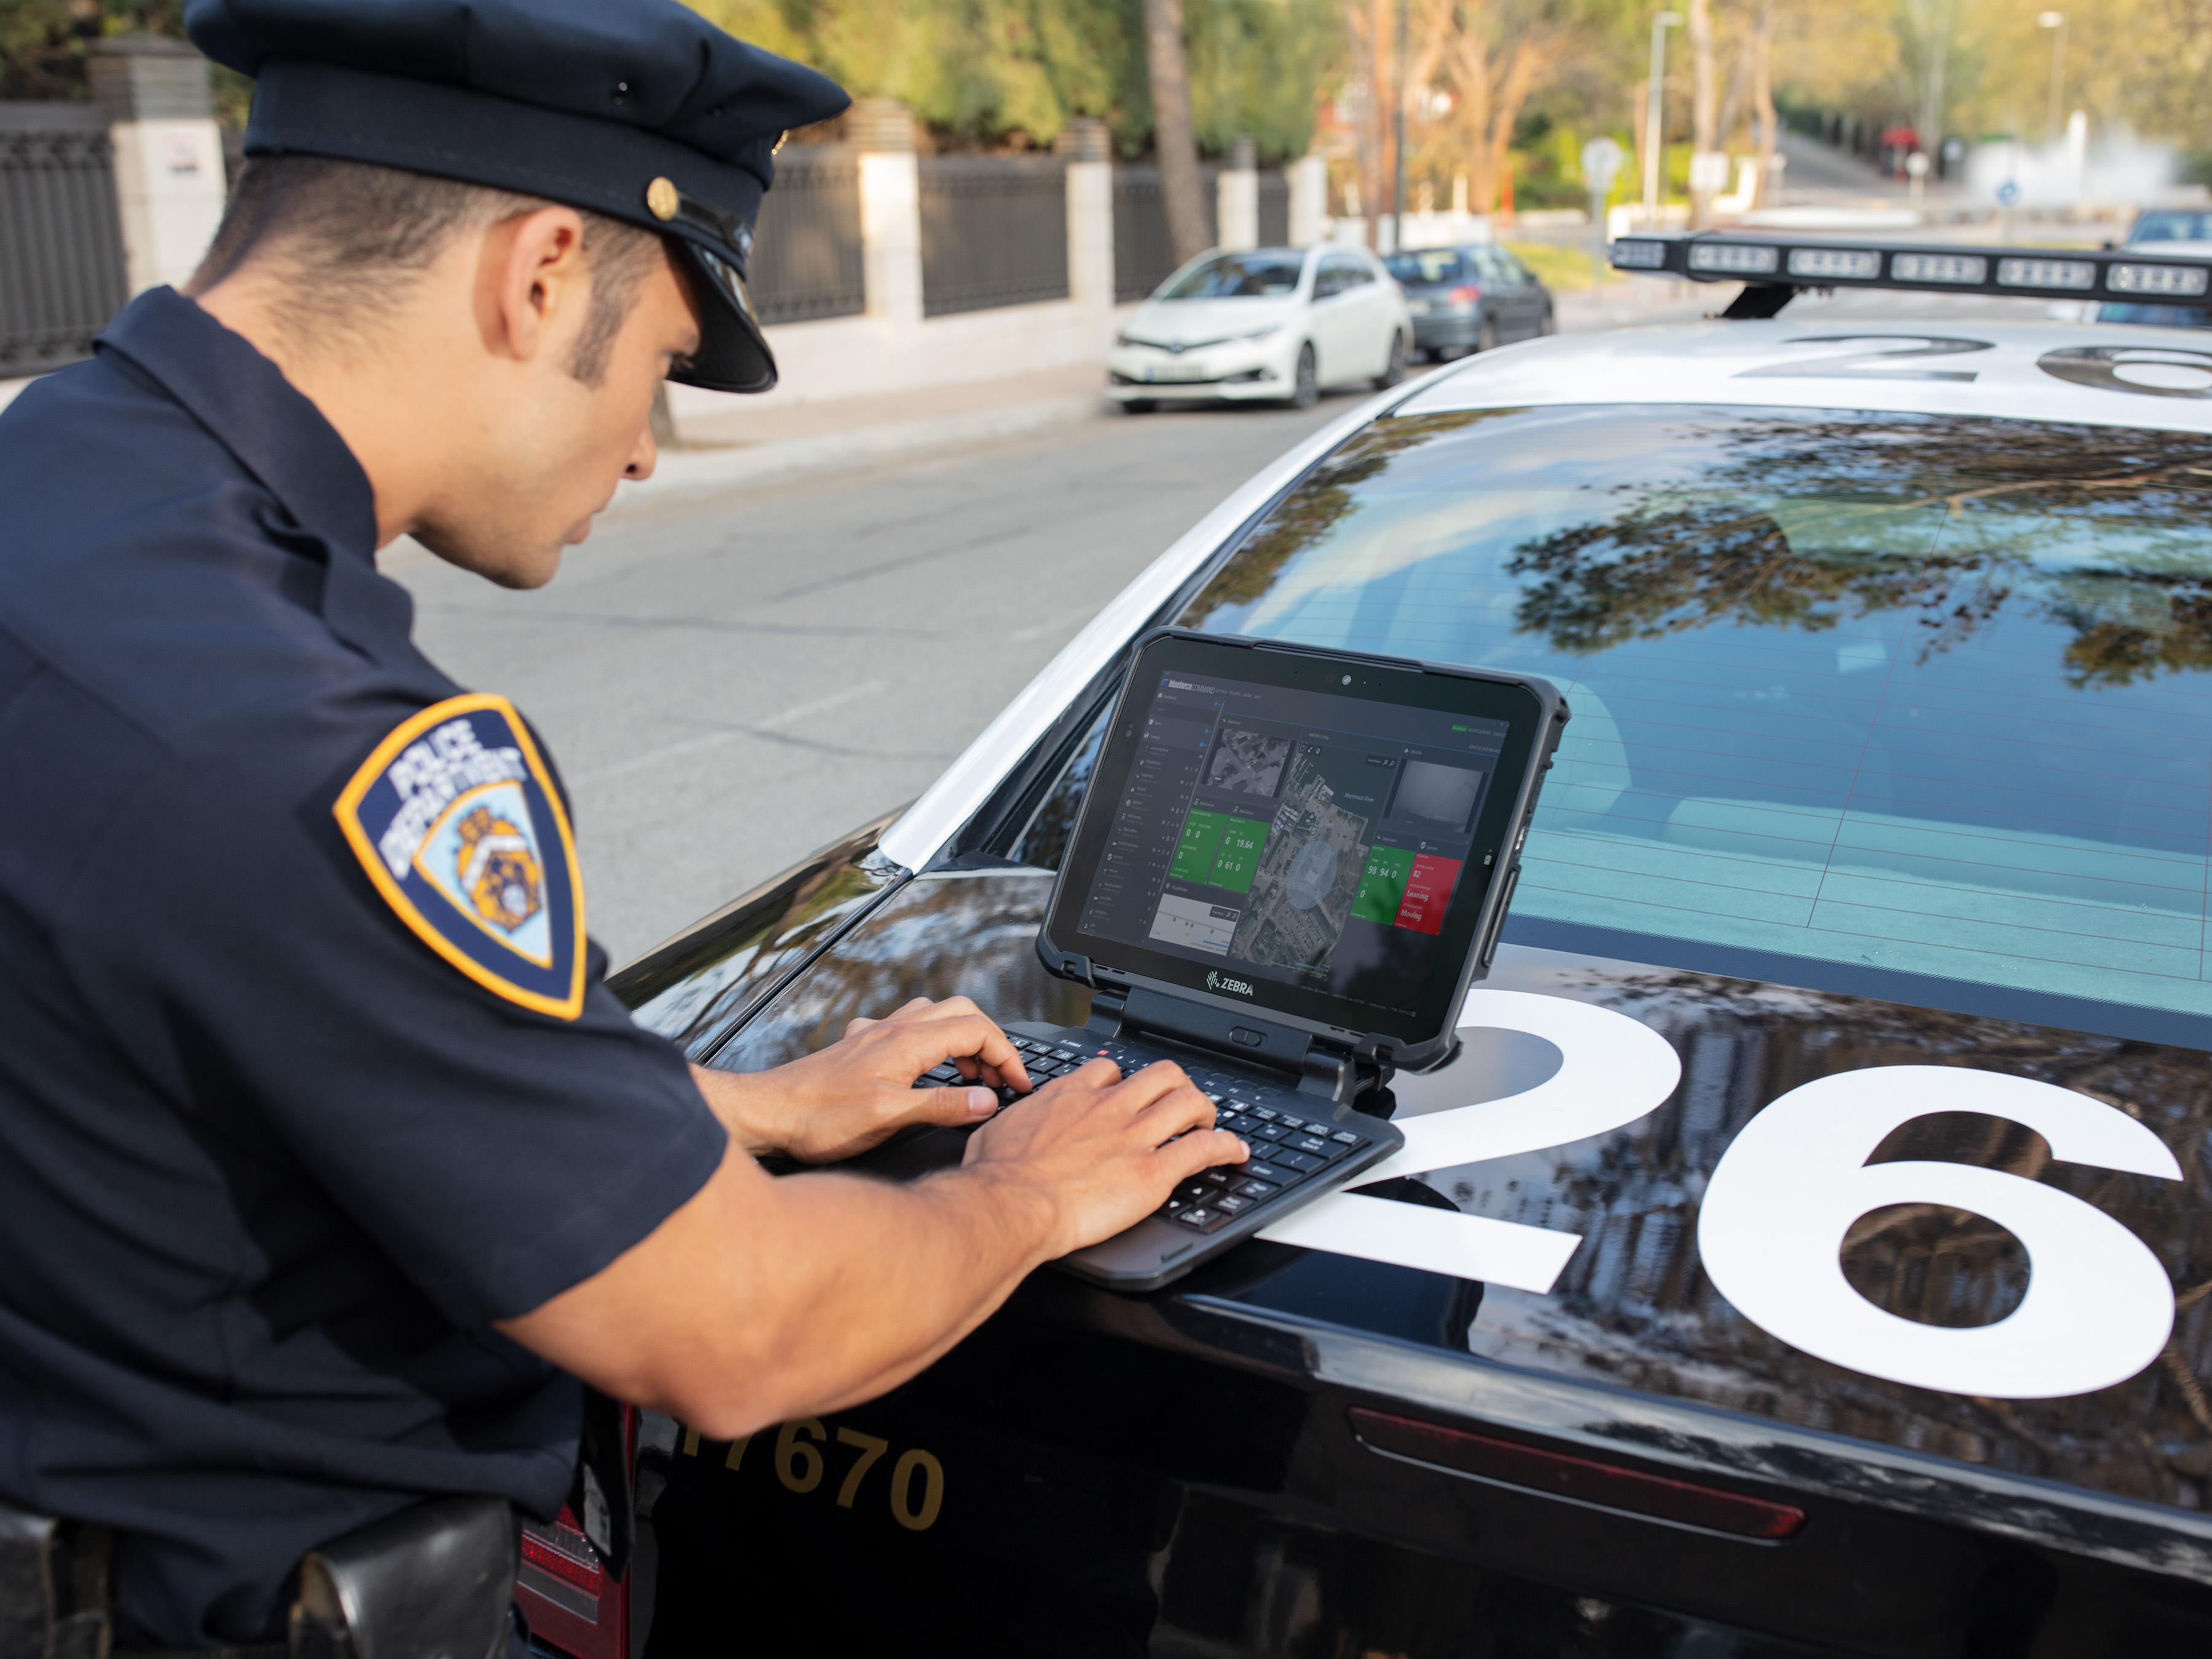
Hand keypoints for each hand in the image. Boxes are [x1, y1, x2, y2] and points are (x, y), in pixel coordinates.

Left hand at [691, 996, 1033, 1163]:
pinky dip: (928, 1042)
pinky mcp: (857, 1047)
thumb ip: (942, 1107)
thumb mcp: (889, 1118)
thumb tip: (987, 1101)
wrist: (766, 1113)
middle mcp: (892, 1030)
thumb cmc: (818, 1118)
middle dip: (990, 1042)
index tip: (1018, 1086)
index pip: (977, 1030)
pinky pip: (904, 1028)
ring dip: (960, 1039)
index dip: (1007, 1056)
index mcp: (907, 1042)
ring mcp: (873, 1036)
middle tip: (997, 1080)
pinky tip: (919, 1068)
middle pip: (961, 1013)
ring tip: (968, 1075)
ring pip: (933, 1016)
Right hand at [956, 1057, 1247, 1259]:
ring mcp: (1134, 1136)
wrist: (1010, 1205)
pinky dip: (1227, 1147)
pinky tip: (1236, 1152)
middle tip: (1179, 1106)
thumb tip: (1004, 1129)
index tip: (1128, 1096)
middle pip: (1161, 1074)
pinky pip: (1205, 1148)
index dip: (1125, 1082)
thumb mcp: (997, 1133)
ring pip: (1190, 1101)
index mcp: (1070, 1097)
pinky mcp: (1154, 1171)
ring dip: (1206, 1112)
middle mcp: (1108, 1108)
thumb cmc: (996, 1177)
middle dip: (1177, 1086)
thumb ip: (1014, 1125)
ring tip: (1208, 1125)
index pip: (1110, 1071)